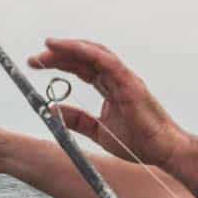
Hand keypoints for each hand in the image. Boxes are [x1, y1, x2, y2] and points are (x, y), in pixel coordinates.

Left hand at [27, 38, 184, 167]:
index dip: (60, 63)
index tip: (37, 64)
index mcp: (111, 87)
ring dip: (70, 48)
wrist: (162, 151)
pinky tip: (70, 48)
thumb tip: (53, 109)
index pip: (82, 68)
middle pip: (84, 58)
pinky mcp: (130, 83)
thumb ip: (77, 120)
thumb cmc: (138, 142)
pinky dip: (88, 52)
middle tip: (34, 59)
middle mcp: (117, 78)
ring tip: (48, 46)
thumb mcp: (99, 131)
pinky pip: (107, 61)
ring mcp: (125, 78)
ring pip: (95, 53)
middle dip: (59, 54)